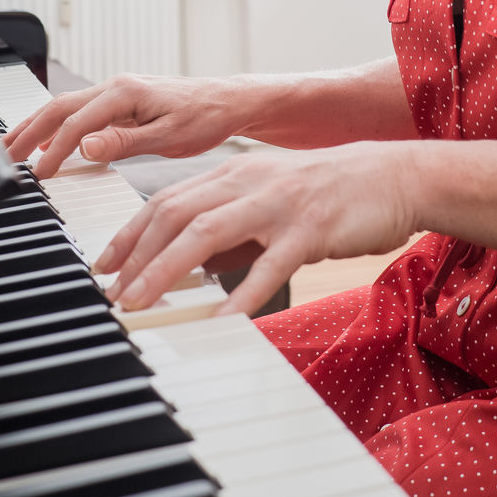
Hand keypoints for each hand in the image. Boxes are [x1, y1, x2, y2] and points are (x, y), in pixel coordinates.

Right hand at [5, 73, 263, 178]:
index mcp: (125, 92)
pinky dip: (57, 124)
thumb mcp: (169, 136)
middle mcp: (117, 86)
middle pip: (60, 107)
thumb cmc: (205, 117)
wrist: (228, 101)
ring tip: (13, 146)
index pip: (76, 123)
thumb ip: (125, 141)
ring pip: (66, 106)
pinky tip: (49, 140)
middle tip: (5, 156)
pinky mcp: (122, 100)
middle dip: (29, 131)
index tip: (38, 174)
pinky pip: (80, 110)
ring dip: (37, 125)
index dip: (54, 150)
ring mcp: (118, 91)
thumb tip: (85, 146)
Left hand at [96, 141, 416, 315]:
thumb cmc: (330, 193)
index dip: (131, 233)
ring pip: (207, 233)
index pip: (166, 200)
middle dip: (137, 255)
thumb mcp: (269, 200)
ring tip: (143, 304)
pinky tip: (221, 321)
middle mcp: (247, 182)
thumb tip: (190, 267)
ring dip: (166, 270)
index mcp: (234, 174)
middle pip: (175, 214)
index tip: (105, 265)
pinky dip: (240, 295)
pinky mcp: (310, 228)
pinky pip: (268, 265)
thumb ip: (231, 229)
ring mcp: (277, 203)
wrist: (392, 176)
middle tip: (114, 294)